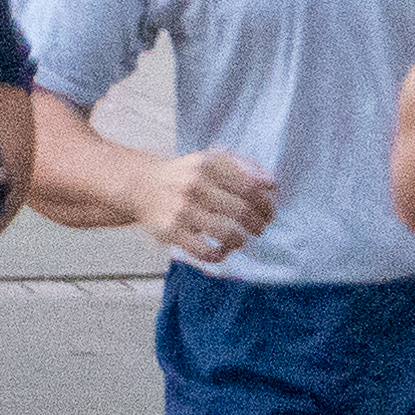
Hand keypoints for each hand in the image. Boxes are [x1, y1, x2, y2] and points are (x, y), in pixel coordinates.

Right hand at [142, 144, 282, 264]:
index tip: (268, 213)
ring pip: (226, 232)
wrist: (143, 185)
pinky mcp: (171, 231)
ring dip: (241, 240)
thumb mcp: (211, 160)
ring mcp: (182, 209)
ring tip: (241, 240)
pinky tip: (222, 251)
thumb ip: (243, 167)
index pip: (250, 187)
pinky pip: (204, 251)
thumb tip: (271, 183)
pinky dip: (219, 255)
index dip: (265, 204)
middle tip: (259, 229)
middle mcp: (194, 185)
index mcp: (209, 164)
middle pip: (241, 211)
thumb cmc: (187, 175)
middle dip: (257, 224)